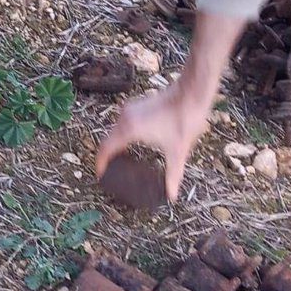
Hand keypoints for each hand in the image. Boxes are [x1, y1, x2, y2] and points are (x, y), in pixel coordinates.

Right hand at [95, 80, 211, 201]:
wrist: (190, 94)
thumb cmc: (184, 120)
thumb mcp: (178, 152)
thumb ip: (173, 175)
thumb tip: (172, 195)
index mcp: (129, 130)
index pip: (105, 148)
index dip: (101, 162)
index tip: (100, 173)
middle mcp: (124, 118)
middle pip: (108, 139)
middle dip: (108, 155)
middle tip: (111, 170)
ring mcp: (129, 109)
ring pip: (115, 130)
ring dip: (116, 144)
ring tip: (121, 158)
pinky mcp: (135, 105)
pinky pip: (122, 123)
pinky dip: (122, 134)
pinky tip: (134, 142)